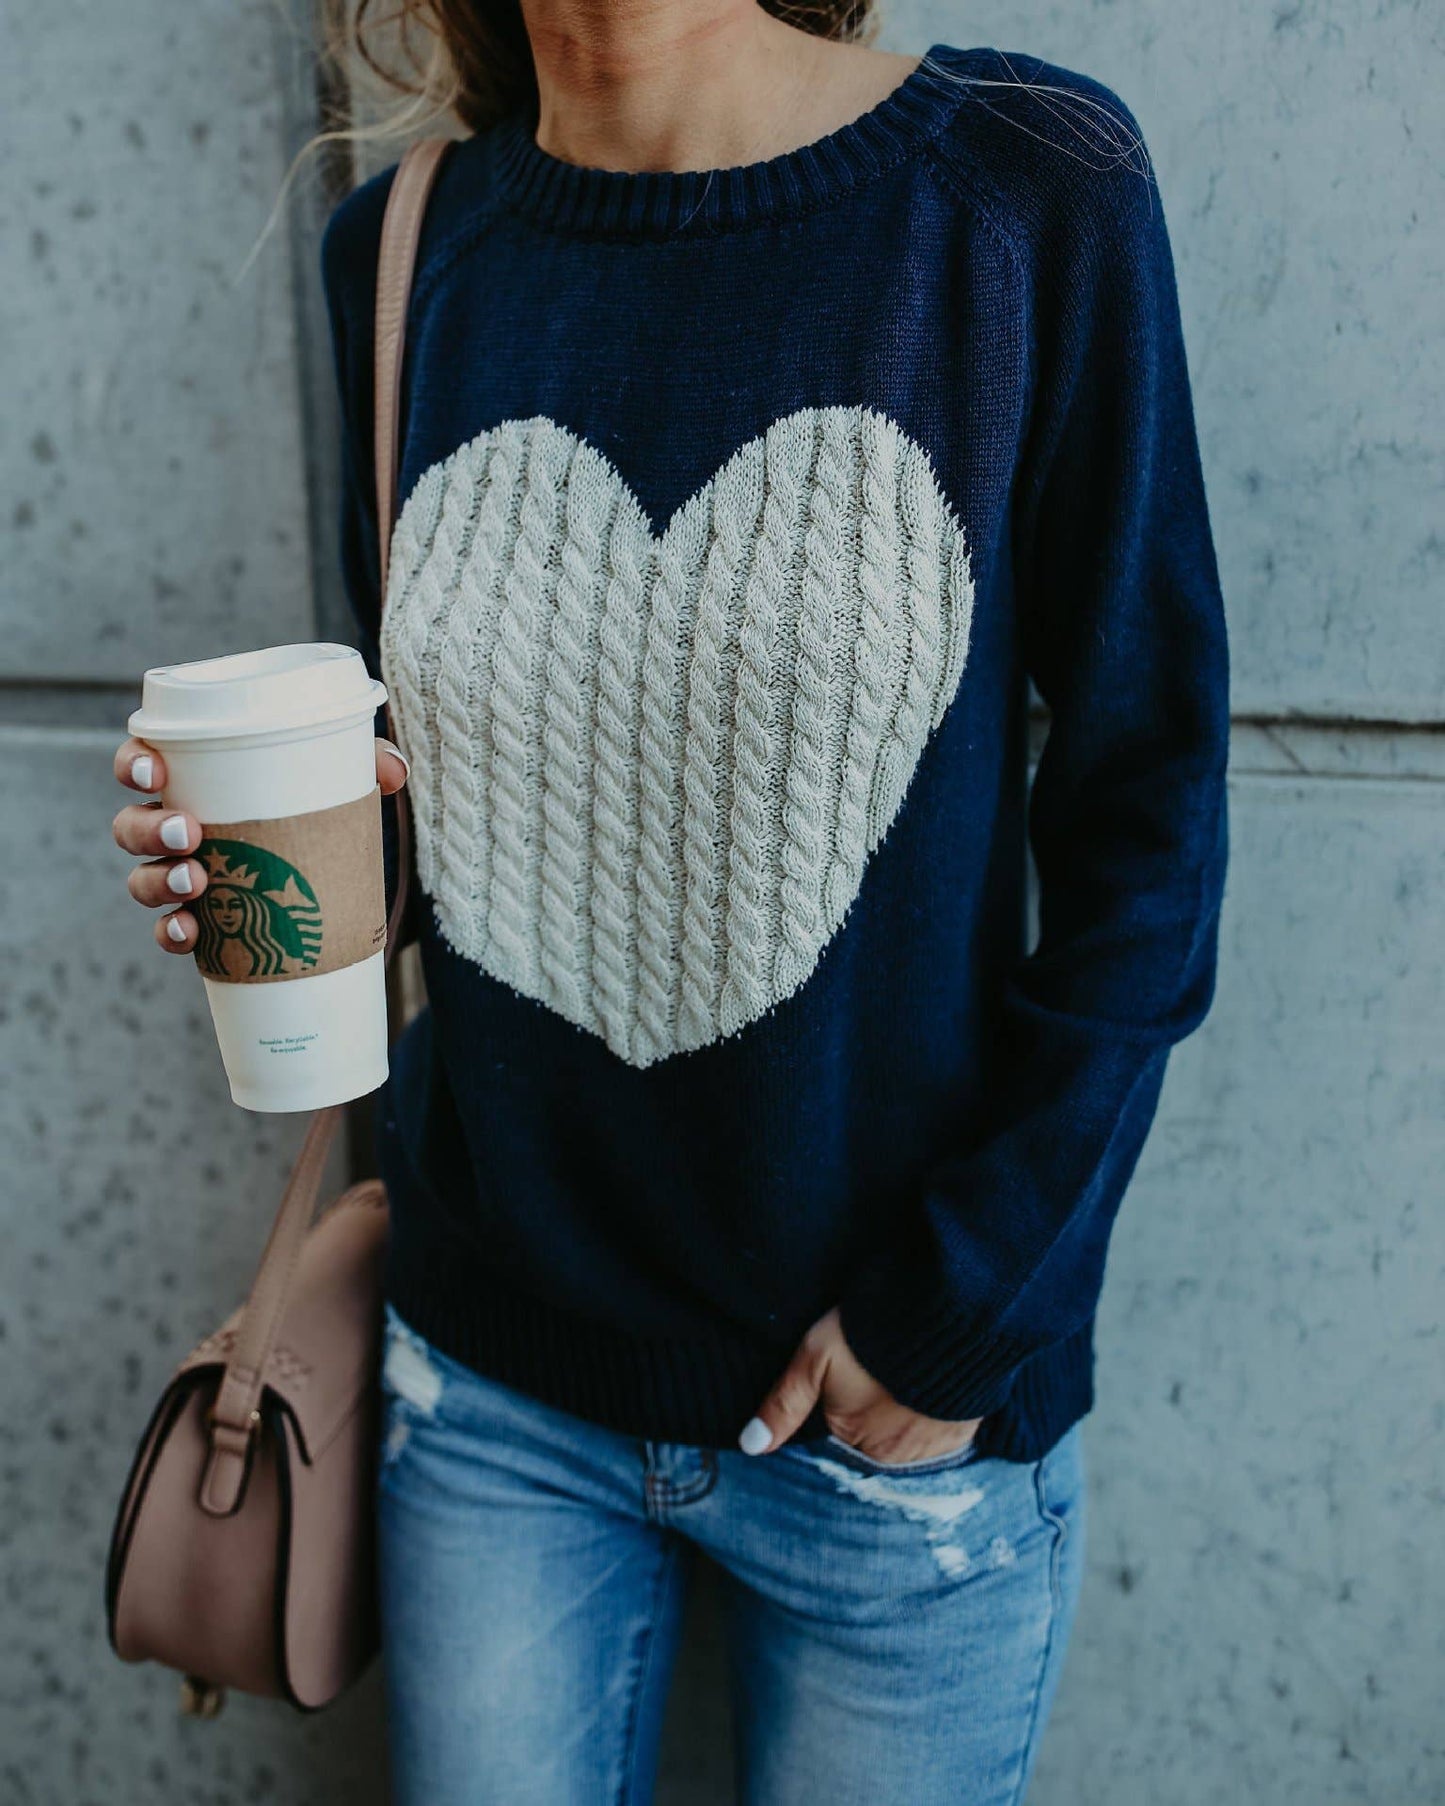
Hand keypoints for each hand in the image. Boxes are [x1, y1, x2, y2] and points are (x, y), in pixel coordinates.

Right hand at [111, 734, 409, 954]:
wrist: (325, 871)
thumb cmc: (314, 805)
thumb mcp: (340, 776)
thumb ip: (366, 762)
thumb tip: (394, 772)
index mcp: (193, 780)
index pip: (140, 762)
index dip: (134, 764)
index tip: (155, 772)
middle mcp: (175, 827)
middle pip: (131, 825)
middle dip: (150, 830)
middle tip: (190, 833)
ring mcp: (182, 876)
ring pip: (142, 879)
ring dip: (159, 881)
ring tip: (196, 882)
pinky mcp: (201, 919)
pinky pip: (170, 931)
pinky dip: (173, 933)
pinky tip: (191, 933)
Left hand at [739, 1306, 983, 1463]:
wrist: (946, 1315)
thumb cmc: (872, 1333)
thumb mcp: (815, 1358)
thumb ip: (783, 1404)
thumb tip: (749, 1447)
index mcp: (853, 1442)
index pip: (837, 1432)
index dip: (839, 1400)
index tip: (847, 1373)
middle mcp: (893, 1457)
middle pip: (871, 1438)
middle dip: (870, 1411)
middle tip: (876, 1369)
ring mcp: (932, 1448)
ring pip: (905, 1436)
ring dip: (902, 1415)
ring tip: (903, 1374)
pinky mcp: (964, 1432)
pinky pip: (941, 1432)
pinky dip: (933, 1415)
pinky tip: (929, 1383)